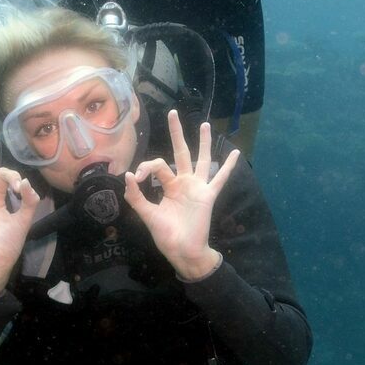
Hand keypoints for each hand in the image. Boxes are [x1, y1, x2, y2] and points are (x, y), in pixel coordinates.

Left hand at [124, 110, 237, 279]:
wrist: (183, 251)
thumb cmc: (166, 235)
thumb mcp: (147, 215)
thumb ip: (137, 196)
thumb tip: (128, 175)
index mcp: (169, 186)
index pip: (157, 165)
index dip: (146, 167)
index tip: (137, 177)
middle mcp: (183, 182)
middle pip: (180, 152)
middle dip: (176, 133)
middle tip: (172, 113)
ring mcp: (197, 187)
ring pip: (201, 159)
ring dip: (204, 142)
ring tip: (205, 125)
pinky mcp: (208, 195)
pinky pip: (220, 178)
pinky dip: (229, 166)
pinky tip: (236, 152)